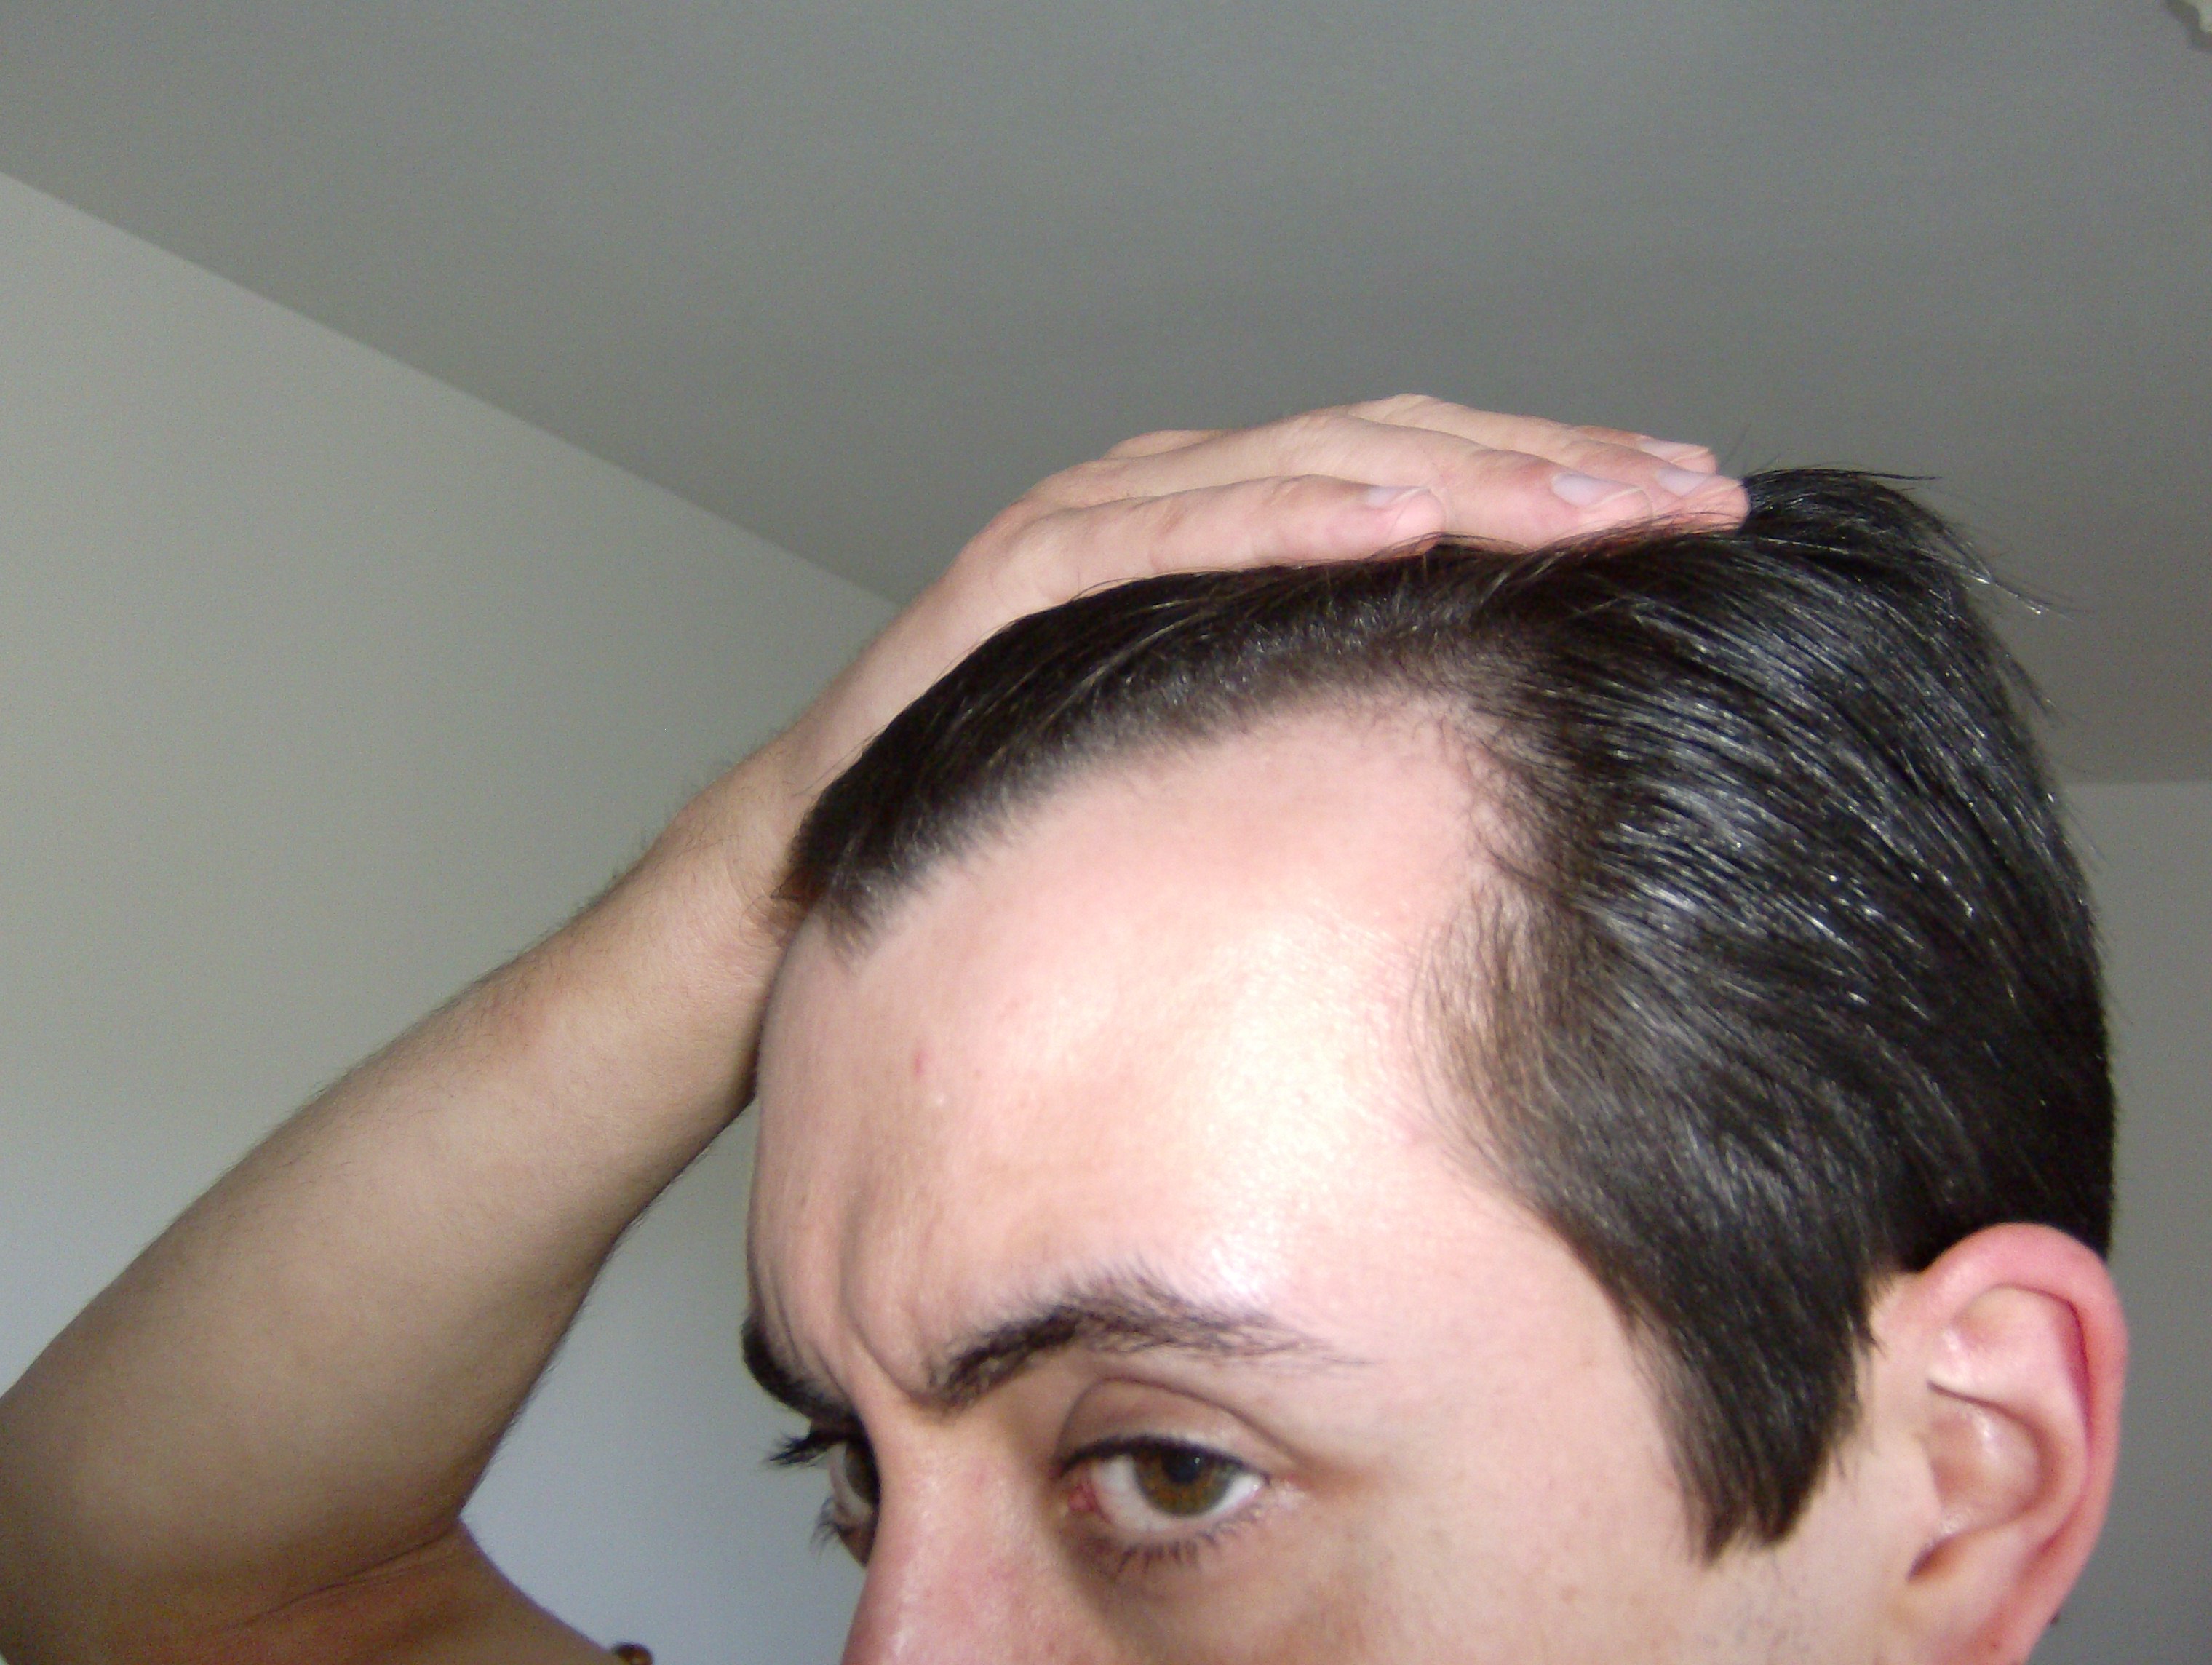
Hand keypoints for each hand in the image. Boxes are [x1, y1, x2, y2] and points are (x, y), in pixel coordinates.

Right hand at [766, 396, 1744, 803]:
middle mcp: (1177, 488)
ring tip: (1598, 503)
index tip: (1697, 509)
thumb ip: (1327, 699)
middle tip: (1696, 498)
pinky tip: (1403, 523)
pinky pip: (1176, 530)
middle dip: (1556, 467)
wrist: (822, 857)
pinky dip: (1290, 516)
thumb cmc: (1032, 802)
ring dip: (1464, 478)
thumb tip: (1498, 737)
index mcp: (1236, 518)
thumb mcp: (1218, 743)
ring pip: (1309, 465)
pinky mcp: (1025, 574)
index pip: (1428, 471)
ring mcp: (1099, 517)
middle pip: (1398, 446)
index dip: (1563, 479)